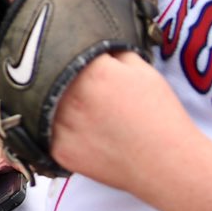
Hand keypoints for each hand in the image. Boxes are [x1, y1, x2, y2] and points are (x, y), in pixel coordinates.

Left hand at [47, 51, 200, 194]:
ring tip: (81, 111)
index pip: (67, 52)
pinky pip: (46, 134)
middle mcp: (72, 96)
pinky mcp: (60, 150)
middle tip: (76, 88)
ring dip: (53, 104)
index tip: (77, 63)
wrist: (167, 164)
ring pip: (44, 105)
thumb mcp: (143, 70)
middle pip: (50, 77)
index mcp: (92, 72)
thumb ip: (114, 51)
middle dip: (61, 79)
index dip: (74, 57)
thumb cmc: (160, 116)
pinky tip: (80, 132)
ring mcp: (63, 125)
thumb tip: (96, 46)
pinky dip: (58, 130)